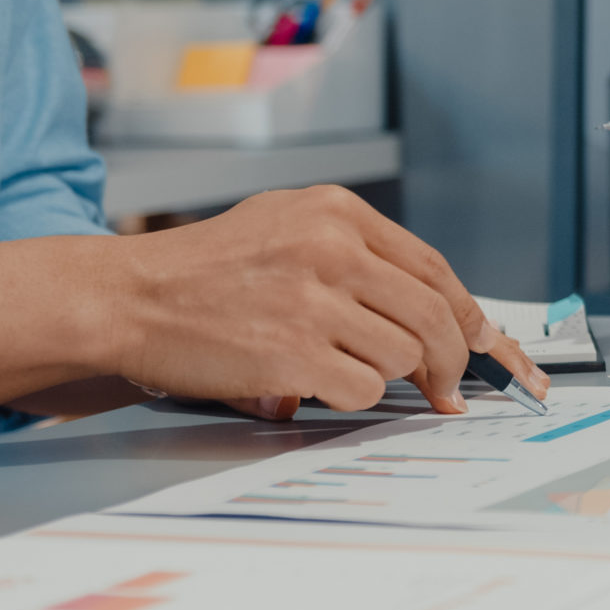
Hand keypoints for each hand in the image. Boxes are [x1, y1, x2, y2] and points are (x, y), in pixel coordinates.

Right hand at [108, 186, 542, 415]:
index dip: (466, 314)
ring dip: (388, 377)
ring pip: (404, 356)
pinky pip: (364, 390)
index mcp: (336, 212)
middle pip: (434, 315)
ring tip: (344, 368)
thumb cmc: (204, 270)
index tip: (482, 344)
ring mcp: (314, 301)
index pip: (433, 267)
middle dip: (451, 361)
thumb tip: (436, 308)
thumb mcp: (285, 225)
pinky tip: (318, 384)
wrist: (128, 297)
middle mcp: (331, 248)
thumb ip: (358, 255)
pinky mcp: (294, 353)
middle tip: (448, 387)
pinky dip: (352, 397)